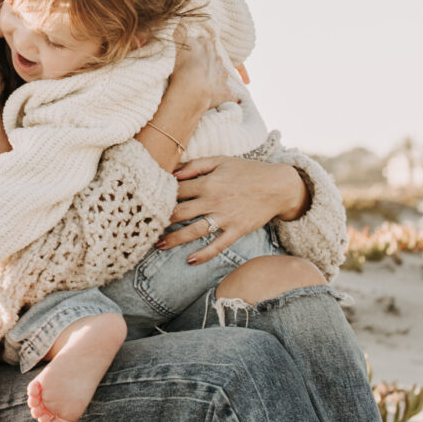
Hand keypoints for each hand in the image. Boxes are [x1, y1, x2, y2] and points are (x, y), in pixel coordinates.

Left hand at [158, 154, 307, 263]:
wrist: (278, 186)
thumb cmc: (247, 171)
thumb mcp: (221, 161)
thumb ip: (196, 165)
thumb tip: (172, 172)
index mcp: (208, 182)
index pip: (177, 190)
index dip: (160, 196)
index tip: (145, 201)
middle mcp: (214, 201)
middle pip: (180, 212)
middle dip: (161, 220)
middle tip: (145, 226)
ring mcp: (225, 217)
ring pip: (194, 231)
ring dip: (175, 239)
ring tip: (158, 246)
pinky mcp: (237, 230)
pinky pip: (218, 245)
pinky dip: (204, 254)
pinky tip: (190, 260)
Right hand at [169, 21, 238, 113]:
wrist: (192, 87)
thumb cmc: (182, 65)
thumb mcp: (178, 42)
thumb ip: (179, 31)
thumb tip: (179, 20)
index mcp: (207, 47)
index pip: (204, 43)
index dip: (198, 47)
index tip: (192, 51)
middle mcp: (217, 60)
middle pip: (214, 58)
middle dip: (207, 62)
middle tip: (197, 68)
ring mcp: (222, 77)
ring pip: (222, 74)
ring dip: (216, 78)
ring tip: (207, 83)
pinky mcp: (225, 94)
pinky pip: (231, 96)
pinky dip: (231, 98)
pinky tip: (233, 101)